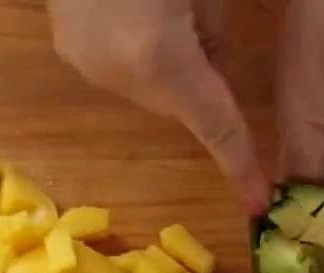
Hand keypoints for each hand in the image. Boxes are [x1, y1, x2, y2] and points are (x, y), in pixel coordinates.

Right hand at [46, 0, 270, 214]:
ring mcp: (82, 56)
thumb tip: (213, 67)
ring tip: (167, 4)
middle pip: (179, 100)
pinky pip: (118, 60)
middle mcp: (114, 70)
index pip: (216, 125)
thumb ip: (216, 33)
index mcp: (157, 56)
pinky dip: (139, 45)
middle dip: (201, 76)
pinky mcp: (64, 41)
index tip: (259, 202)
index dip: (241, 164)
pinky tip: (141, 7)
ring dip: (169, 58)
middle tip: (200, 14)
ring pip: (148, 81)